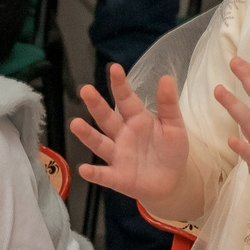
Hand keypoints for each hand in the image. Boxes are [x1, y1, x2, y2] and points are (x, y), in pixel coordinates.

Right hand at [72, 64, 189, 202]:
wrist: (172, 181)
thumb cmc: (170, 150)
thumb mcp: (174, 126)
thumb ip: (168, 104)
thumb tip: (167, 77)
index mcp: (136, 119)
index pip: (126, 99)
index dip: (120, 85)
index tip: (114, 68)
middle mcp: (122, 135)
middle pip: (106, 118)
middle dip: (96, 105)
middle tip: (86, 90)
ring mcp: (117, 156)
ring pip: (100, 143)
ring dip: (87, 135)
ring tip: (75, 124)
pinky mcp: (117, 177)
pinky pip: (103, 175)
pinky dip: (94, 173)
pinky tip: (84, 169)